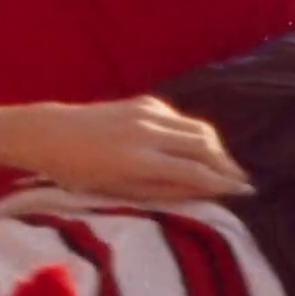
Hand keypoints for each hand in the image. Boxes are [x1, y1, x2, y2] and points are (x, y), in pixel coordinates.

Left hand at [20, 96, 253, 201]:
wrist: (49, 133)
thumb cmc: (78, 172)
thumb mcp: (117, 191)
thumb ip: (162, 191)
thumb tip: (205, 192)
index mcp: (138, 161)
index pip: (195, 171)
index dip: (224, 183)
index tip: (245, 193)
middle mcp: (147, 133)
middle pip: (204, 146)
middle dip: (227, 164)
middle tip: (241, 180)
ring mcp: (146, 113)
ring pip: (198, 128)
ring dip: (216, 147)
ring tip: (223, 165)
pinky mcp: (144, 101)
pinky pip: (180, 118)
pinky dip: (193, 133)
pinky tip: (195, 146)